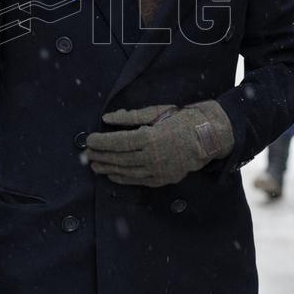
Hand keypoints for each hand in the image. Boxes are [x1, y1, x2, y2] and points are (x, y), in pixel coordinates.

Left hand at [86, 101, 233, 187]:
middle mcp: (152, 157)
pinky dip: (122, 178)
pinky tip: (112, 174)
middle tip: (87, 154)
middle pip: (119, 158)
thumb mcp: (155, 112)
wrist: (207, 137)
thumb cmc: (180, 120)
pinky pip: (137, 181)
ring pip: (126, 171)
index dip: (101, 142)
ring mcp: (157, 171)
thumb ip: (130, 117)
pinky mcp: (162, 180)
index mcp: (149, 138)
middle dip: (101, 155)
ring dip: (108, 168)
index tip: (89, 140)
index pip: (117, 142)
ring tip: (95, 165)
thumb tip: (107, 118)